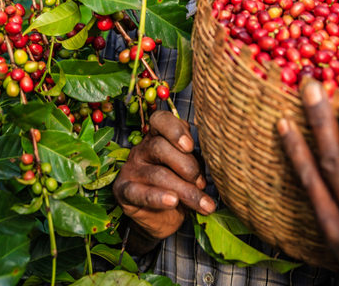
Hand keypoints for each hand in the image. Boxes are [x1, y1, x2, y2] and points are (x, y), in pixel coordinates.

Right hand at [113, 110, 215, 245]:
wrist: (160, 218)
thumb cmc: (178, 185)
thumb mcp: (189, 169)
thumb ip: (195, 160)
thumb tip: (214, 164)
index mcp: (157, 136)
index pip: (160, 120)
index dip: (175, 129)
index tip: (190, 146)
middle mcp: (142, 149)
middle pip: (160, 147)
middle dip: (187, 166)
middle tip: (201, 183)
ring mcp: (131, 169)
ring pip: (157, 173)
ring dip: (184, 190)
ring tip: (203, 204)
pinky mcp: (124, 191)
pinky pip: (138, 193)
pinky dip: (156, 197)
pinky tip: (172, 202)